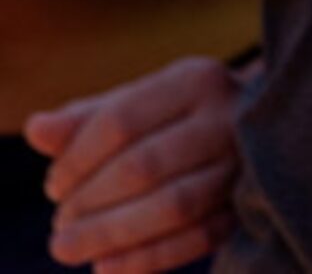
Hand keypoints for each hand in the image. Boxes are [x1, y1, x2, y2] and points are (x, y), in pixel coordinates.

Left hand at [20, 55, 244, 273]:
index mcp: (196, 79)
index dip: (76, 160)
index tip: (53, 188)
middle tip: (59, 225)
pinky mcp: (252, 204)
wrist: (252, 131)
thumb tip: (36, 129)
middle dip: (90, 202)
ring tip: (68, 249)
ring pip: (175, 205)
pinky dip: (150, 258)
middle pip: (145, 165)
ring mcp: (247, 162)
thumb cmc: (178, 118)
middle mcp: (229, 116)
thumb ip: (85, 120)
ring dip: (112, 233)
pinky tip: (107, 267)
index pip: (121, 120)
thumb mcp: (137, 104)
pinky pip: (201, 237)